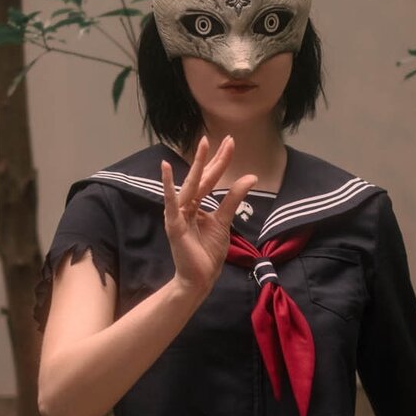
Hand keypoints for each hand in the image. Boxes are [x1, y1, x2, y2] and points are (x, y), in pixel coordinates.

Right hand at [161, 134, 256, 299]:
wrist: (200, 278)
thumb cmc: (208, 252)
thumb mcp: (225, 221)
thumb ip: (233, 199)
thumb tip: (250, 176)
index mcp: (198, 205)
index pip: (210, 178)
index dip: (220, 161)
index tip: (230, 142)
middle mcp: (186, 206)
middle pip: (201, 177)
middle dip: (212, 157)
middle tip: (223, 138)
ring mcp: (179, 214)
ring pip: (190, 186)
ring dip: (197, 165)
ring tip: (203, 145)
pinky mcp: (174, 225)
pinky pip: (172, 203)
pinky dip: (168, 186)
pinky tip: (166, 169)